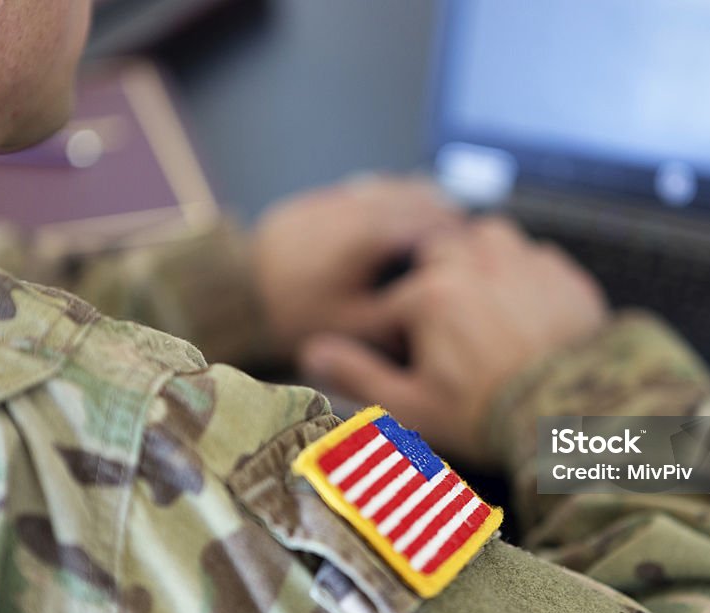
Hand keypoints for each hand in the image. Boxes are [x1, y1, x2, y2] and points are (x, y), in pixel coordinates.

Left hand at [252, 176, 465, 359]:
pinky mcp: (314, 203)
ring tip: (439, 218)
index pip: (430, 222)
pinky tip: (395, 213)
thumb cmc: (294, 316)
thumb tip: (438, 304)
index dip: (458, 235)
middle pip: (414, 196)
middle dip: (444, 212)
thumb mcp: (354, 327)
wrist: (233, 295)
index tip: (476, 248)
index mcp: (369, 235)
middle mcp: (354, 206)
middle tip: (466, 231)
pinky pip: (363, 190)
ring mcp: (332, 200)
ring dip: (417, 200)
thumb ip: (402, 313)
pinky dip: (387, 198)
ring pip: (389, 187)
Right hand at [299, 217, 608, 469]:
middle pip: (438, 253)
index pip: (393, 302)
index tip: (406, 356)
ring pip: (488, 236)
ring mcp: (524, 264)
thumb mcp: (413, 407)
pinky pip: (535, 255)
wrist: (578, 417)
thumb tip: (312, 352)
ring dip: (478, 258)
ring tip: (480, 297)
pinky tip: (526, 306)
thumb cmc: (489, 416)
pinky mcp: (563, 275)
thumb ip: (359, 375)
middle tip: (442, 323)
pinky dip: (523, 271)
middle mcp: (475, 265)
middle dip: (432, 280)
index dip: (393, 332)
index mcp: (430, 297)